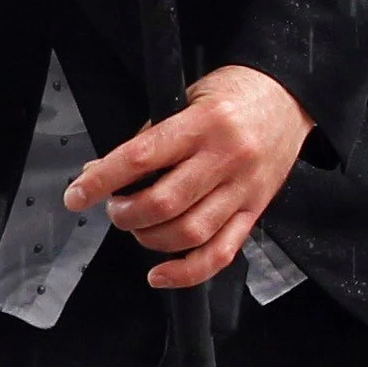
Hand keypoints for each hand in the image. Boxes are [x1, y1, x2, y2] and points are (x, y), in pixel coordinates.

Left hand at [63, 63, 310, 290]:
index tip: (76, 195)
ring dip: (150, 239)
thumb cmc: (234, 93)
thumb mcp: (187, 97)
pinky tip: (160, 274)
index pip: (142, 156)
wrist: (291, 97)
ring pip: (190, 233)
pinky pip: (221, 253)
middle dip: (126, 214)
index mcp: (203, 124)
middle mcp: (226, 158)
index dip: (103, 181)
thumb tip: (99, 171)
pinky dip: (187, 272)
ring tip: (138, 226)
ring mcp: (244, 189)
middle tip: (115, 208)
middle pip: (164, 203)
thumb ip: (147, 136)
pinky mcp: (255, 211)